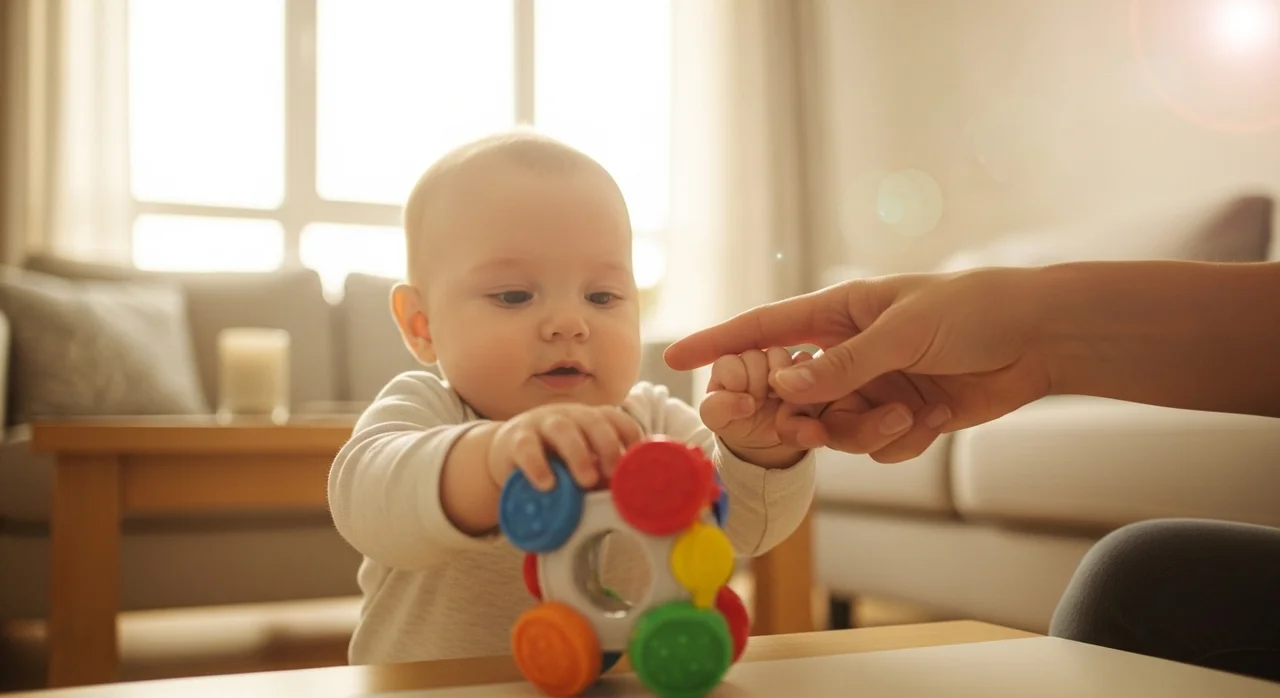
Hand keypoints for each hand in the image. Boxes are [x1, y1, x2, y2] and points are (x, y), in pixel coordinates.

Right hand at [489, 403, 642, 491]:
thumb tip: (627, 495)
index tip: (638, 460)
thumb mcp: (581, 467)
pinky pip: (527, 447)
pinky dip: (538, 465)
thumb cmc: (554, 461)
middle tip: (613, 472)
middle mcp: (569, 417)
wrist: (507, 454)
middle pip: (593, 420)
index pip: (615, 418)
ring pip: (562, 429)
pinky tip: (547, 485)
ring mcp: (541, 424)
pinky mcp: (516, 439)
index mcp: (589, 421)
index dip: (630, 436)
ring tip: (587, 481)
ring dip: (578, 454)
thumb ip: (602, 477)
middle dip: (607, 445)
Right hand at [664, 267, 1052, 461]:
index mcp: (841, 313)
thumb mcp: (903, 332)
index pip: (766, 328)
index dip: (720, 343)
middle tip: (812, 430)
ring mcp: (874, 386)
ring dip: (865, 433)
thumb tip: (787, 388)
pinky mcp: (902, 416)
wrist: (1041, 339)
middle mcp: (850, 352)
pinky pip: (876, 447)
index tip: (676, 358)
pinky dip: (900, 443)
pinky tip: (932, 422)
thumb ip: (844, 364)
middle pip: (795, 396)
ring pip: (835, 429)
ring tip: (907, 416)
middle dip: (805, 418)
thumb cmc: (974, 310)